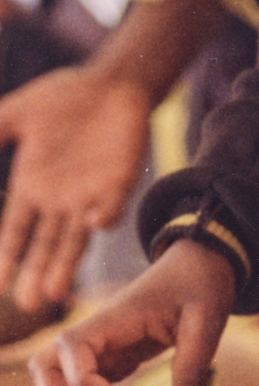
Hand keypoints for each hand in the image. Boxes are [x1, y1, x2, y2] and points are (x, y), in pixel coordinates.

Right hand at [0, 68, 152, 309]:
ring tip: (54, 291)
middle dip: (36, 273)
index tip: (0, 286)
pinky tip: (94, 225)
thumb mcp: (19, 114)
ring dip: (66, 264)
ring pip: (76, 238)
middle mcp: (60, 199)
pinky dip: (104, 216)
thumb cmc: (64, 97)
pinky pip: (112, 205)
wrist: (113, 81)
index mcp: (34, 186)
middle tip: (29, 303)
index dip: (8, 257)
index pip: (16, 230)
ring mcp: (91, 194)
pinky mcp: (120, 182)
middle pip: (45, 245)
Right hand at [29, 241, 235, 385]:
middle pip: (45, 365)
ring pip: (56, 375)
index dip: (81, 381)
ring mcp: (101, 345)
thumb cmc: (202, 286)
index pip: (69, 347)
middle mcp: (97, 333)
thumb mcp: (205, 326)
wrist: (203, 262)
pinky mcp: (113, 356)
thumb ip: (189, 373)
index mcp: (114, 318)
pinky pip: (83, 381)